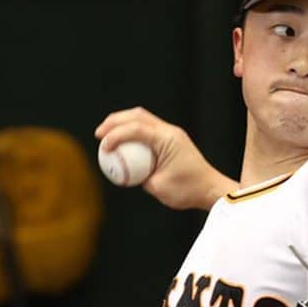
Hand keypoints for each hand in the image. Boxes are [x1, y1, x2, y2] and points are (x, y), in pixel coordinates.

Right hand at [94, 106, 237, 209]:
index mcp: (168, 140)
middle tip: (99, 134)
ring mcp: (171, 132)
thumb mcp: (157, 187)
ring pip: (142, 118)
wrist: (209, 189)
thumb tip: (122, 170)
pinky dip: (132, 131)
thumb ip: (138, 176)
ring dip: (122, 122)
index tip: (103, 147)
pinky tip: (121, 142)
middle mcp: (170, 131)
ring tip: (106, 134)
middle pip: (137, 115)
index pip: (136, 129)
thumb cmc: (186, 191)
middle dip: (115, 121)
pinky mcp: (171, 138)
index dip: (115, 135)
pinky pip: (148, 128)